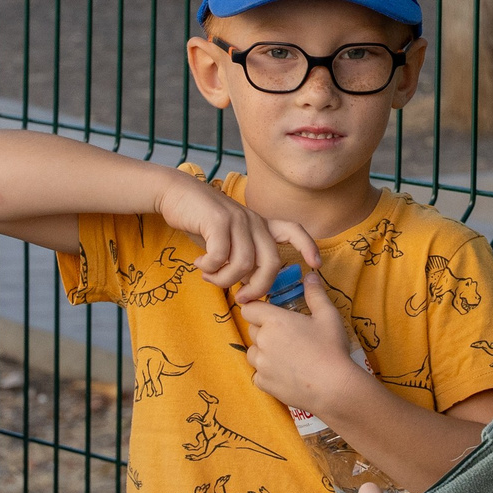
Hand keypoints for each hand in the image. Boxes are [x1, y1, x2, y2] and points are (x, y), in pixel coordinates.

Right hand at [153, 169, 319, 302]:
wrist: (176, 193)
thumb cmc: (202, 220)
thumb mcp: (228, 239)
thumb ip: (241, 257)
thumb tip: (248, 283)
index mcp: (260, 224)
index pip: (293, 230)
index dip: (308, 246)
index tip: (316, 265)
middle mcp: (253, 221)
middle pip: (271, 262)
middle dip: (259, 288)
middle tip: (241, 299)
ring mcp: (237, 219)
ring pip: (243, 264)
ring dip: (225, 279)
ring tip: (209, 277)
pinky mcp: (218, 220)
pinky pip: (220, 257)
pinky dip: (210, 268)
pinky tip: (199, 264)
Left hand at [245, 263, 360, 412]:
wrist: (334, 388)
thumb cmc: (331, 349)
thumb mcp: (328, 316)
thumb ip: (315, 293)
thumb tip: (310, 275)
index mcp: (274, 321)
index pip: (249, 308)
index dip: (258, 308)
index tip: (269, 312)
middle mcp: (262, 341)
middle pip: (252, 330)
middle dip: (264, 330)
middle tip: (287, 335)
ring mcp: (261, 365)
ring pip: (253, 352)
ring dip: (264, 351)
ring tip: (287, 355)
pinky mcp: (263, 384)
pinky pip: (258, 374)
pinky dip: (268, 372)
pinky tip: (287, 373)